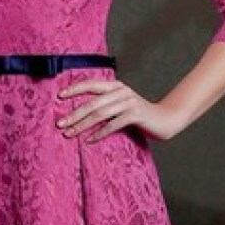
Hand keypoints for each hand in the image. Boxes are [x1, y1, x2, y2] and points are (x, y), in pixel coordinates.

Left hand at [55, 78, 182, 142]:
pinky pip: (113, 124)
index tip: (59, 96)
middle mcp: (121, 91)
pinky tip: (89, 140)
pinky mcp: (135, 114)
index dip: (74, 89)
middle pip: (92, 103)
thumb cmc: (139, 115)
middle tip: (60, 124)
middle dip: (74, 114)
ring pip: (100, 114)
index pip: (91, 84)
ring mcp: (129, 102)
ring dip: (82, 125)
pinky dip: (99, 133)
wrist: (165, 119)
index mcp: (116, 86)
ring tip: (69, 134)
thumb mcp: (121, 105)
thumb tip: (79, 112)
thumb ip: (105, 104)